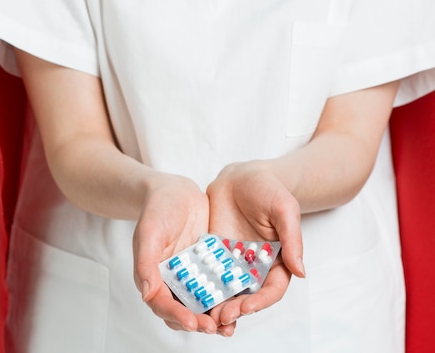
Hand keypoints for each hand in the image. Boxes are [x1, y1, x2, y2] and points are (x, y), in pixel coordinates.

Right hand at [133, 171, 218, 333]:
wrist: (175, 190)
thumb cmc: (156, 208)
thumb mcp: (149, 231)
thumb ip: (146, 262)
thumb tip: (147, 293)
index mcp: (154, 277)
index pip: (163, 305)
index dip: (177, 316)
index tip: (192, 322)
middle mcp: (173, 280)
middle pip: (184, 311)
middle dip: (199, 322)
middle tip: (216, 328)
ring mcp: (192, 274)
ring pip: (203, 303)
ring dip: (215, 316)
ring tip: (231, 324)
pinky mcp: (208, 265)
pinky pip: (217, 284)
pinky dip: (227, 295)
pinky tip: (241, 300)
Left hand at [206, 160, 304, 328]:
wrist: (241, 175)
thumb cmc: (268, 188)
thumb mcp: (284, 209)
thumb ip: (292, 239)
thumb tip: (301, 272)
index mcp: (277, 260)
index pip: (273, 289)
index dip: (261, 302)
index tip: (247, 308)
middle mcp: (256, 266)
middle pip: (248, 296)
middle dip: (236, 310)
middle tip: (221, 317)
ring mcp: (234, 262)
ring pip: (227, 291)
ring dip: (218, 306)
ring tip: (206, 316)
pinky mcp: (215, 254)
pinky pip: (209, 274)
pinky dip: (203, 288)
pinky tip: (192, 296)